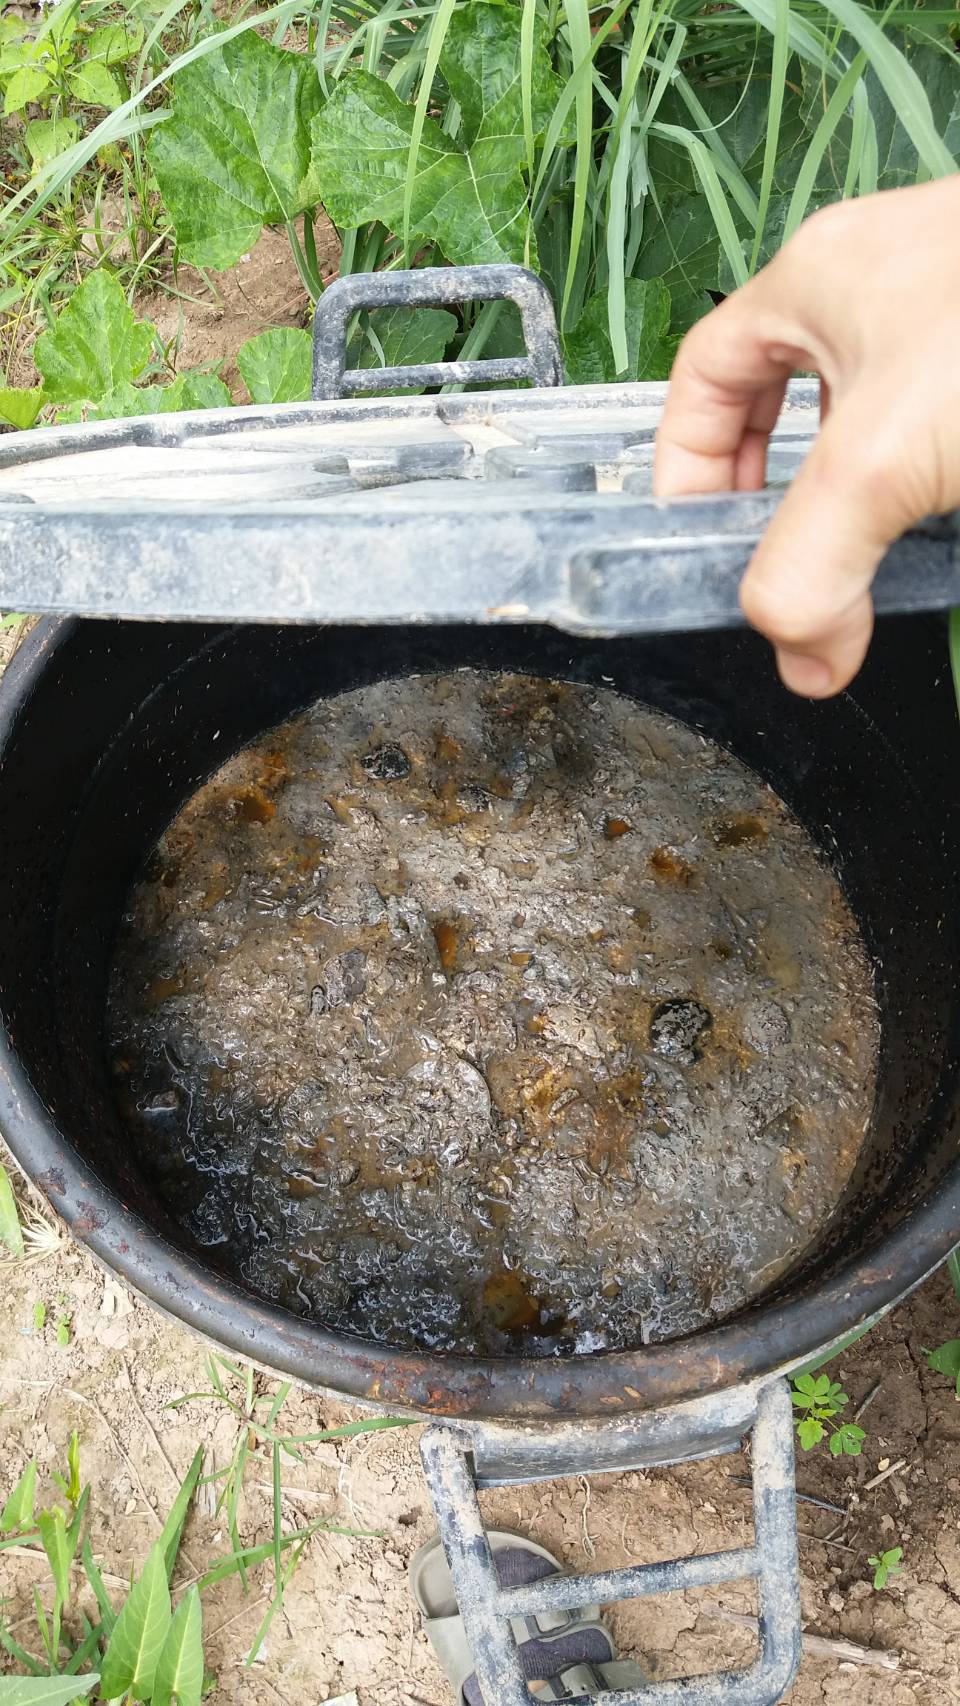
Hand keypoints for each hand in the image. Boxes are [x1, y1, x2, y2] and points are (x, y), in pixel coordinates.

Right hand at [653, 178, 959, 695]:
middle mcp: (881, 292)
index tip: (700, 551)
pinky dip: (924, 500)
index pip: (704, 378)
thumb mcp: (882, 461)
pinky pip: (938, 442)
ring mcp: (951, 327)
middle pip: (785, 407)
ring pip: (872, 428)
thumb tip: (799, 661)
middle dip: (777, 501)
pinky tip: (939, 545)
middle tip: (785, 577)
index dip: (683, 468)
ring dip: (858, 510)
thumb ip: (813, 569)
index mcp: (818, 281)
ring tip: (865, 576)